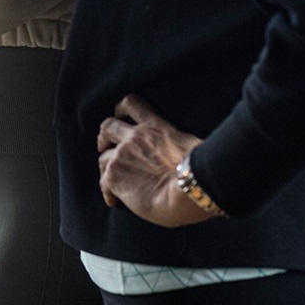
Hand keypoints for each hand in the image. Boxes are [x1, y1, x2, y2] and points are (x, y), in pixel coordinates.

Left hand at [96, 93, 211, 227]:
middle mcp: (135, 137)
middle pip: (108, 127)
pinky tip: (114, 200)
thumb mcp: (191, 143)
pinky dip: (107, 191)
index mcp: (155, 125)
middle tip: (105, 147)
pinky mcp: (115, 175)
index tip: (119, 116)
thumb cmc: (201, 170)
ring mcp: (122, 155)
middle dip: (104, 137)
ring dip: (107, 167)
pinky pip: (103, 182)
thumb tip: (183, 154)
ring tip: (111, 180)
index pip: (131, 104)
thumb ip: (176, 143)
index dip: (121, 110)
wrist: (192, 187)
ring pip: (103, 157)